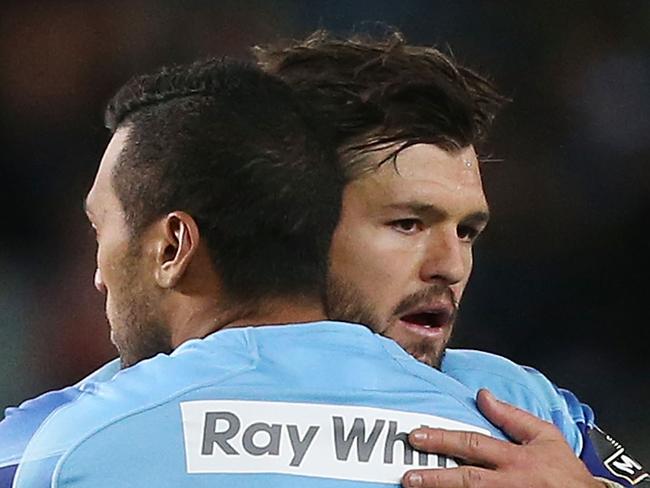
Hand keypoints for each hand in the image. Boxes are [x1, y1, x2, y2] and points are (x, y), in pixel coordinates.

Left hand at [402, 389, 603, 487]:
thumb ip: (512, 416)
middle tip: (408, 475)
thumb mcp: (545, 436)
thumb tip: (484, 396)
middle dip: (435, 477)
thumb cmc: (565, 473)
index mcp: (516, 459)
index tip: (417, 436)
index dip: (443, 440)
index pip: (473, 445)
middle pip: (466, 479)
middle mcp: (509, 483)